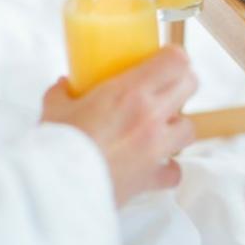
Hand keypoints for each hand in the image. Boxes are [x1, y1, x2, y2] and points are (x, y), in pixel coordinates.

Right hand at [41, 45, 197, 203]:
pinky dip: (168, 168)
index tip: (163, 58)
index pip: (176, 61)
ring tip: (159, 126)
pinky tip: (154, 164)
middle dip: (180, 82)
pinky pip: (174, 171)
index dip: (173, 56)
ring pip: (189, 128)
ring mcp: (155, 148)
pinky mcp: (151, 177)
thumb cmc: (58, 144)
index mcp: (129, 92)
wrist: (59, 188)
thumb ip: (61, 93)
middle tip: (163, 86)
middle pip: (190, 85)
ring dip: (177, 125)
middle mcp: (150, 116)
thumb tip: (64, 84)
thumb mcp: (54, 109)